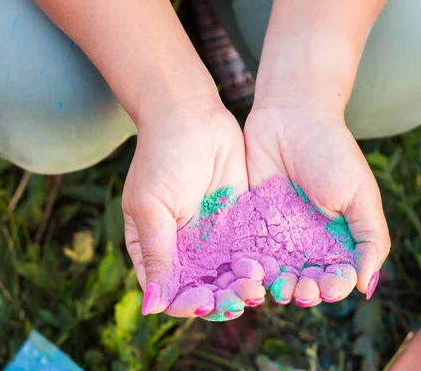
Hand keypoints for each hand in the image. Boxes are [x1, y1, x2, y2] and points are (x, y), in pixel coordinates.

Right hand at [122, 99, 251, 316]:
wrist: (192, 114)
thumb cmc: (161, 156)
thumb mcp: (151, 206)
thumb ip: (156, 254)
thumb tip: (152, 306)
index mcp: (155, 248)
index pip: (170, 292)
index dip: (187, 303)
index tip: (204, 300)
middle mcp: (184, 247)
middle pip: (203, 289)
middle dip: (221, 300)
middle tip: (240, 298)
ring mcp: (212, 236)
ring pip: (228, 276)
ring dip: (241, 287)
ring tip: (257, 288)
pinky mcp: (238, 222)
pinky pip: (248, 252)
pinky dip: (257, 266)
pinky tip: (269, 271)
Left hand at [244, 104, 389, 305]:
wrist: (291, 116)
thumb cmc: (333, 152)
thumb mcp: (361, 195)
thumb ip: (370, 239)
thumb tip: (366, 286)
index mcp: (338, 239)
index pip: (338, 275)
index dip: (335, 287)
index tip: (329, 287)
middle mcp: (308, 242)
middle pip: (307, 279)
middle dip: (306, 290)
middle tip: (302, 292)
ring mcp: (278, 234)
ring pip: (278, 272)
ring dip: (280, 286)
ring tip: (279, 289)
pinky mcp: (251, 224)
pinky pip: (251, 252)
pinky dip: (252, 268)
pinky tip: (253, 274)